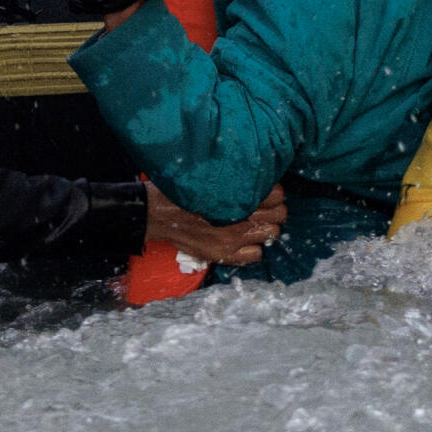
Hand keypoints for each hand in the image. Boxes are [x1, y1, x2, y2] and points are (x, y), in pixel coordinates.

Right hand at [143, 181, 286, 267]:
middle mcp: (237, 219)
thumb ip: (231, 180)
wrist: (152, 214)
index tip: (265, 190)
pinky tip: (243, 240)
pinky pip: (256, 255)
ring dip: (265, 228)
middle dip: (274, 210)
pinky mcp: (223, 254)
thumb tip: (255, 177)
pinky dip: (252, 247)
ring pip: (271, 234)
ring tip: (253, 223)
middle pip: (279, 215)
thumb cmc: (177, 192)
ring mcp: (232, 239)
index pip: (276, 195)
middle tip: (263, 207)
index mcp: (234, 197)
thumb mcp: (204, 178)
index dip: (274, 192)